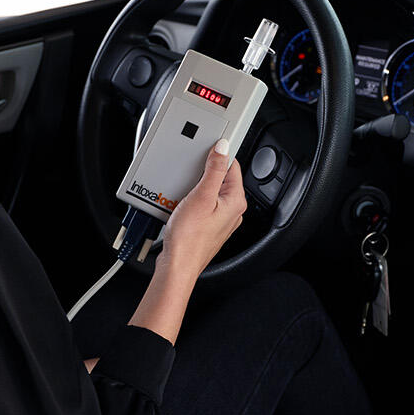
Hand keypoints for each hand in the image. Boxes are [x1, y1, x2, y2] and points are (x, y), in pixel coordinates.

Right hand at [158, 138, 246, 280]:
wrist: (177, 266)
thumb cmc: (189, 239)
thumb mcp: (201, 196)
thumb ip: (214, 170)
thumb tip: (223, 148)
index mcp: (236, 201)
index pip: (232, 166)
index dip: (217, 155)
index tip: (205, 149)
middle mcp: (233, 211)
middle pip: (220, 178)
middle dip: (204, 173)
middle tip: (190, 174)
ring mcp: (221, 220)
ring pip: (210, 192)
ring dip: (196, 188)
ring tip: (184, 193)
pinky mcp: (208, 226)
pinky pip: (203, 205)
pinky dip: (192, 201)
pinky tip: (181, 204)